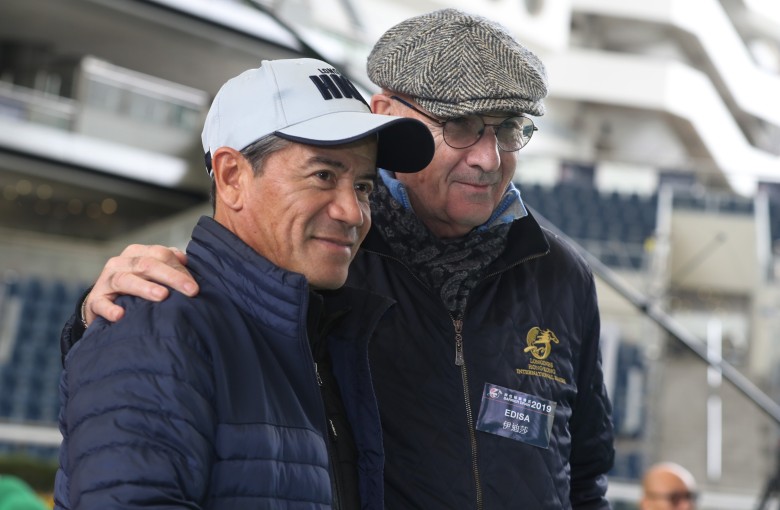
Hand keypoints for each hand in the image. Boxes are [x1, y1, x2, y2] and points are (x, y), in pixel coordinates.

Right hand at [83, 244, 198, 325]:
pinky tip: (120, 315)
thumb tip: (185, 260)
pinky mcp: (95, 301)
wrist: (103, 304)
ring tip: (162, 296)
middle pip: (147, 265)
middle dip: (172, 277)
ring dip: (144, 287)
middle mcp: (120, 263)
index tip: (195, 286)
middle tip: (191, 291)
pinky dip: (110, 309)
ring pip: (125, 280)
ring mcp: (105, 281)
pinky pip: (101, 304)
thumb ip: (169, 264)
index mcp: (137, 253)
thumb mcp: (152, 273)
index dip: (179, 268)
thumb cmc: (136, 288)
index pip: (161, 254)